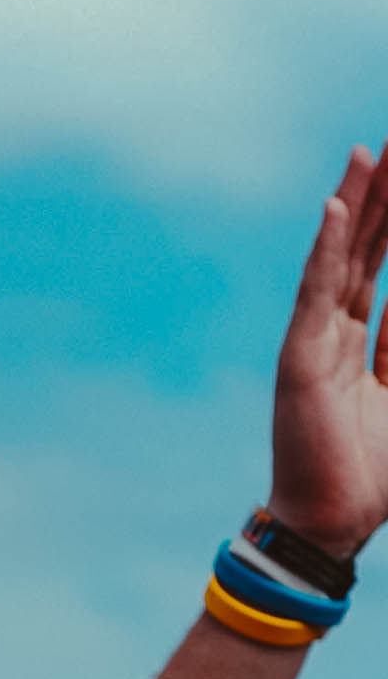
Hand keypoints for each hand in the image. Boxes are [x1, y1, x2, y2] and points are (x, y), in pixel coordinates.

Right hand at [270, 143, 387, 556]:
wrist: (331, 528)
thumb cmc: (371, 480)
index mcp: (360, 345)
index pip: (383, 267)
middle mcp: (334, 336)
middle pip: (364, 250)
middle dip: (384, 196)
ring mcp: (313, 345)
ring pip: (339, 260)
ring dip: (355, 204)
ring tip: (368, 151)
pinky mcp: (299, 362)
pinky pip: (315, 295)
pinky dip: (325, 251)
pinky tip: (337, 208)